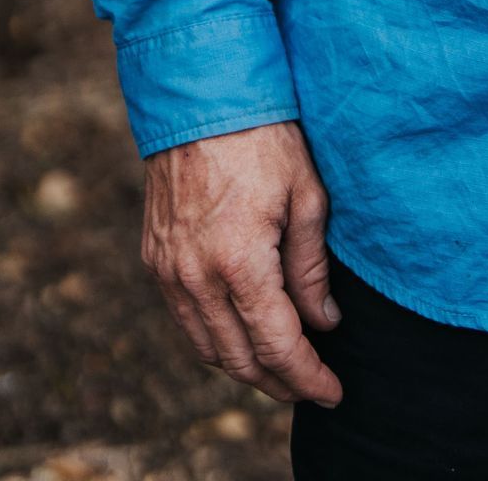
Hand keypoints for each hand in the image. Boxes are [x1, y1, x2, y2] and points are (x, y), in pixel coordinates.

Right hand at [141, 119, 342, 406]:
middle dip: (278, 382)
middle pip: (239, 359)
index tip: (332, 392)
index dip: (307, 377)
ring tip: (280, 369)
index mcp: (239, 261)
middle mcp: (196, 276)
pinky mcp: (154, 259)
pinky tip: (240, 334)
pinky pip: (184, 320)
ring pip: (206, 348)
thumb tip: (325, 322)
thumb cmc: (263, 136)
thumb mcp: (306, 195)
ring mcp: (168, 270)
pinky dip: (214, 340)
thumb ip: (312, 267)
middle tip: (311, 387)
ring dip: (243, 367)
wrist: (200, 95)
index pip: (277, 344)